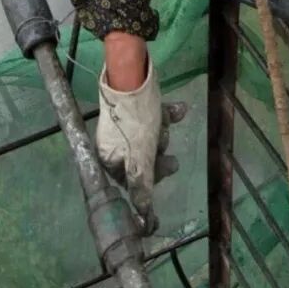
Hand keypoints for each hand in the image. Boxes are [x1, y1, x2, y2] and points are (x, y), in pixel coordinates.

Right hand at [96, 59, 186, 235]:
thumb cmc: (136, 119)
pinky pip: (155, 117)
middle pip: (144, 160)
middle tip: (172, 158)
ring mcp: (128, 124)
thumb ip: (142, 185)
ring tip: (165, 120)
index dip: (149, 184)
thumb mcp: (141, 156)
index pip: (132, 182)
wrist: (132, 74)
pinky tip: (178, 109)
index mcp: (110, 158)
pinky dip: (167, 114)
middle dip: (159, 154)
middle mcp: (117, 144)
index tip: (163, 190)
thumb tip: (142, 213)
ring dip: (162, 130)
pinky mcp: (139, 108)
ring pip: (152, 137)